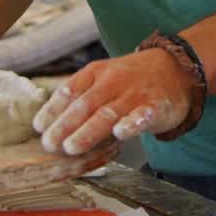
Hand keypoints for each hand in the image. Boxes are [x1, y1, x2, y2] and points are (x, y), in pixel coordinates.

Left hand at [32, 48, 193, 154]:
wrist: (176, 68)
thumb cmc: (133, 78)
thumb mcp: (104, 77)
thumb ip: (82, 95)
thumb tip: (51, 122)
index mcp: (97, 73)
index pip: (70, 90)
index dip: (52, 109)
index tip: (39, 127)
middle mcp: (113, 82)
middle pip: (85, 104)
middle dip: (64, 125)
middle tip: (49, 144)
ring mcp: (134, 94)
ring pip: (108, 113)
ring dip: (87, 131)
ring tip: (71, 147)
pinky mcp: (155, 107)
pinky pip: (141, 116)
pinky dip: (131, 124)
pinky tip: (120, 133)